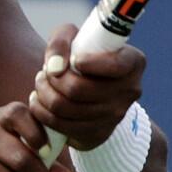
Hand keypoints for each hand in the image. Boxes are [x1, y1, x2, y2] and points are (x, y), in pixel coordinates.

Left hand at [29, 23, 145, 150]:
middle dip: (52, 79)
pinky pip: (60, 125)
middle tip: (45, 71)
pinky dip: (42, 112)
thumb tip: (54, 67)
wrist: (93, 89)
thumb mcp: (75, 37)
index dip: (90, 63)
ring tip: (41, 83)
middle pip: (78, 89)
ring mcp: (115, 116)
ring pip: (65, 108)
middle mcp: (129, 91)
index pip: (114, 65)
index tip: (75, 59)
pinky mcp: (98, 134)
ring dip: (43, 93)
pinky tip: (39, 101)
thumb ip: (62, 41)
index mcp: (132, 63)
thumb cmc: (84, 54)